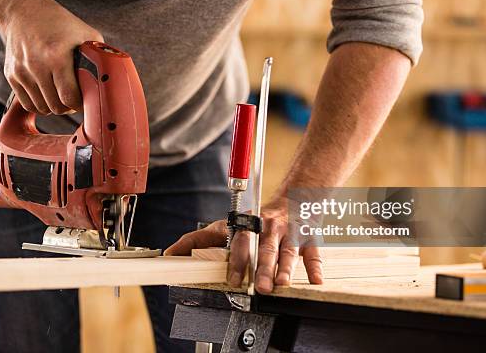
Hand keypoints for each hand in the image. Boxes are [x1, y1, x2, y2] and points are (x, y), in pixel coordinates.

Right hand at [0, 0, 103, 113]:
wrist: (23, 10)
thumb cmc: (60, 23)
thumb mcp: (86, 34)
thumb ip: (99, 57)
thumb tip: (112, 77)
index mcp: (56, 56)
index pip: (69, 97)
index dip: (80, 104)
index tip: (86, 101)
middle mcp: (36, 65)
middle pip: (55, 106)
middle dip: (69, 107)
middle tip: (76, 100)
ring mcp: (21, 71)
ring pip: (41, 108)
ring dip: (54, 107)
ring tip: (62, 97)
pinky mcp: (11, 75)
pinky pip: (27, 104)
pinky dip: (39, 105)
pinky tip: (49, 96)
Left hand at [164, 199, 322, 292]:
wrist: (294, 197)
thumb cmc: (256, 220)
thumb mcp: (226, 225)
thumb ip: (197, 239)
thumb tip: (169, 254)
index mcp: (248, 224)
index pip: (241, 241)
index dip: (238, 260)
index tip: (235, 279)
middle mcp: (268, 227)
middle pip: (265, 247)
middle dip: (263, 267)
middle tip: (261, 287)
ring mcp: (289, 232)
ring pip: (288, 250)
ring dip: (285, 268)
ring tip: (282, 284)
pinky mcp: (308, 237)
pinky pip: (313, 252)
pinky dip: (315, 267)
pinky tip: (316, 280)